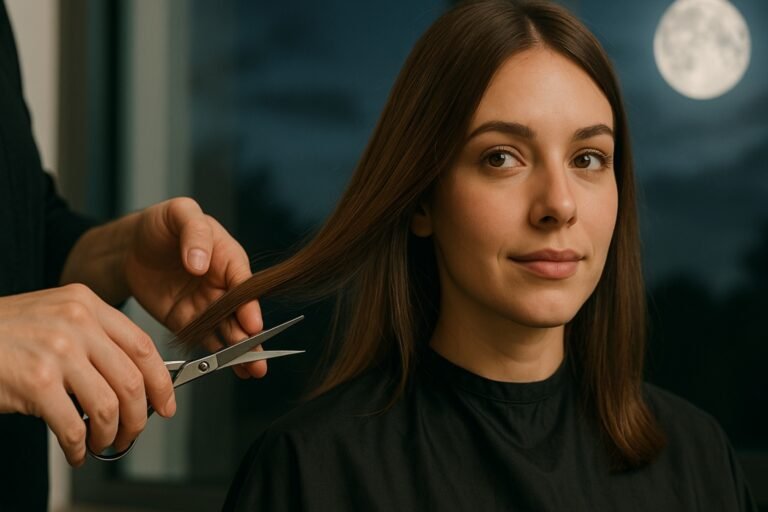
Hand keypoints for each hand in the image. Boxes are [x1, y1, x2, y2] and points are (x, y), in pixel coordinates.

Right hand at [0, 285, 174, 465]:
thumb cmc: (4, 334)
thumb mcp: (56, 317)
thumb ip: (95, 339)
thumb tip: (135, 382)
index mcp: (87, 305)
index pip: (143, 346)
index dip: (161, 382)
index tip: (166, 404)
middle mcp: (77, 323)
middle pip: (132, 379)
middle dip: (138, 417)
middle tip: (132, 433)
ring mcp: (57, 351)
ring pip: (109, 406)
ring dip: (110, 435)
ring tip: (101, 443)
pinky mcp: (36, 382)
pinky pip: (74, 426)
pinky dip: (79, 447)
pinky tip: (75, 451)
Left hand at [123, 198, 263, 378]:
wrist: (131, 245)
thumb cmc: (163, 224)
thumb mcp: (181, 213)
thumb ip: (194, 233)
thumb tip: (200, 263)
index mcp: (228, 257)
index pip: (243, 283)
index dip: (248, 304)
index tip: (252, 323)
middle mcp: (223, 285)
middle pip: (241, 313)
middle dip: (251, 337)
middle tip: (258, 358)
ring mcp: (207, 305)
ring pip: (228, 331)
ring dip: (240, 352)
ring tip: (252, 370)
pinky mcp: (188, 321)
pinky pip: (204, 340)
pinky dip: (217, 356)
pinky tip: (232, 369)